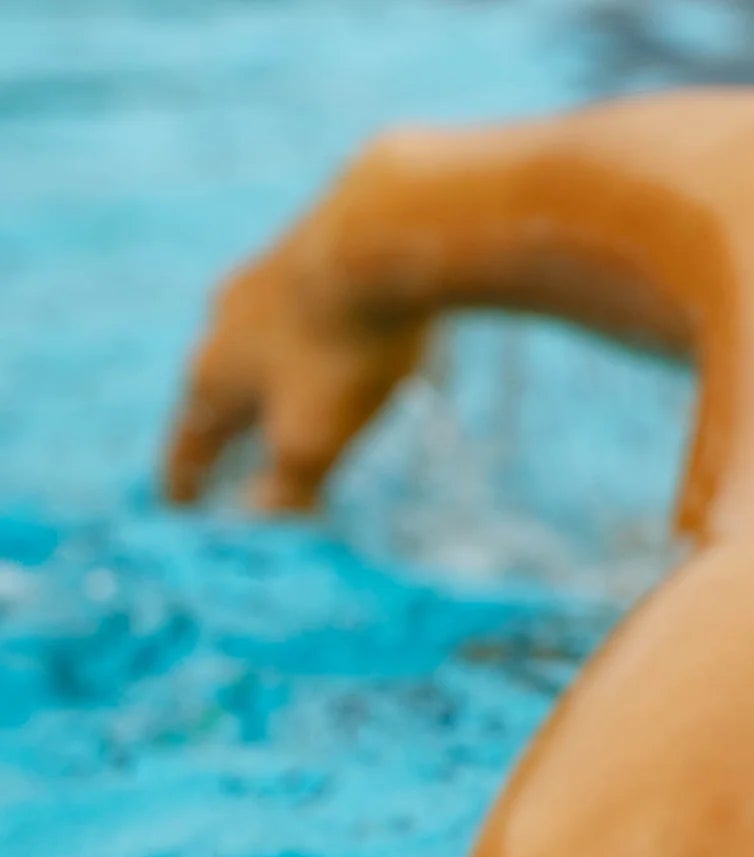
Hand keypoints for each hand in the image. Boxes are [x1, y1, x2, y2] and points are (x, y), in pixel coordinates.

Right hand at [163, 241, 426, 512]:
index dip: (187, 481)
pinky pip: (289, 313)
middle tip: (217, 454)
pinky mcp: (302, 251)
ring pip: (248, 345)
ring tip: (262, 397)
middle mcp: (223, 324)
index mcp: (214, 376)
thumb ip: (286, 488)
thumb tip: (259, 525)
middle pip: (215, 391)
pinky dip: (292, 341)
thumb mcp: (315, 439)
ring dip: (254, 379)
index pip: (190, 444)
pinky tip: (311, 335)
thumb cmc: (342, 350)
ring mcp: (260, 281)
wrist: (380, 238)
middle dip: (221, 429)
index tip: (178, 506)